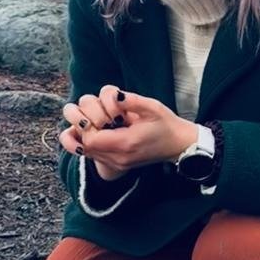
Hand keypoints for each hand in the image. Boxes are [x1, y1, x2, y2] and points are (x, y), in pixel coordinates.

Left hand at [60, 87, 197, 180]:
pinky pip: (90, 155)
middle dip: (80, 125)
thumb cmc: (166, 123)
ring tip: (89, 119)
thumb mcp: (152, 107)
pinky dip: (83, 142)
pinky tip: (89, 129)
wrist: (178, 145)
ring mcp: (116, 164)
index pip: (91, 139)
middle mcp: (118, 158)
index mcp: (127, 143)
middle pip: (84, 145)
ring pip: (83, 152)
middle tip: (87, 112)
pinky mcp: (116, 165)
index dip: (86, 122)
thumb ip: (131, 100)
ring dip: (81, 133)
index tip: (97, 111)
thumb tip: (113, 94)